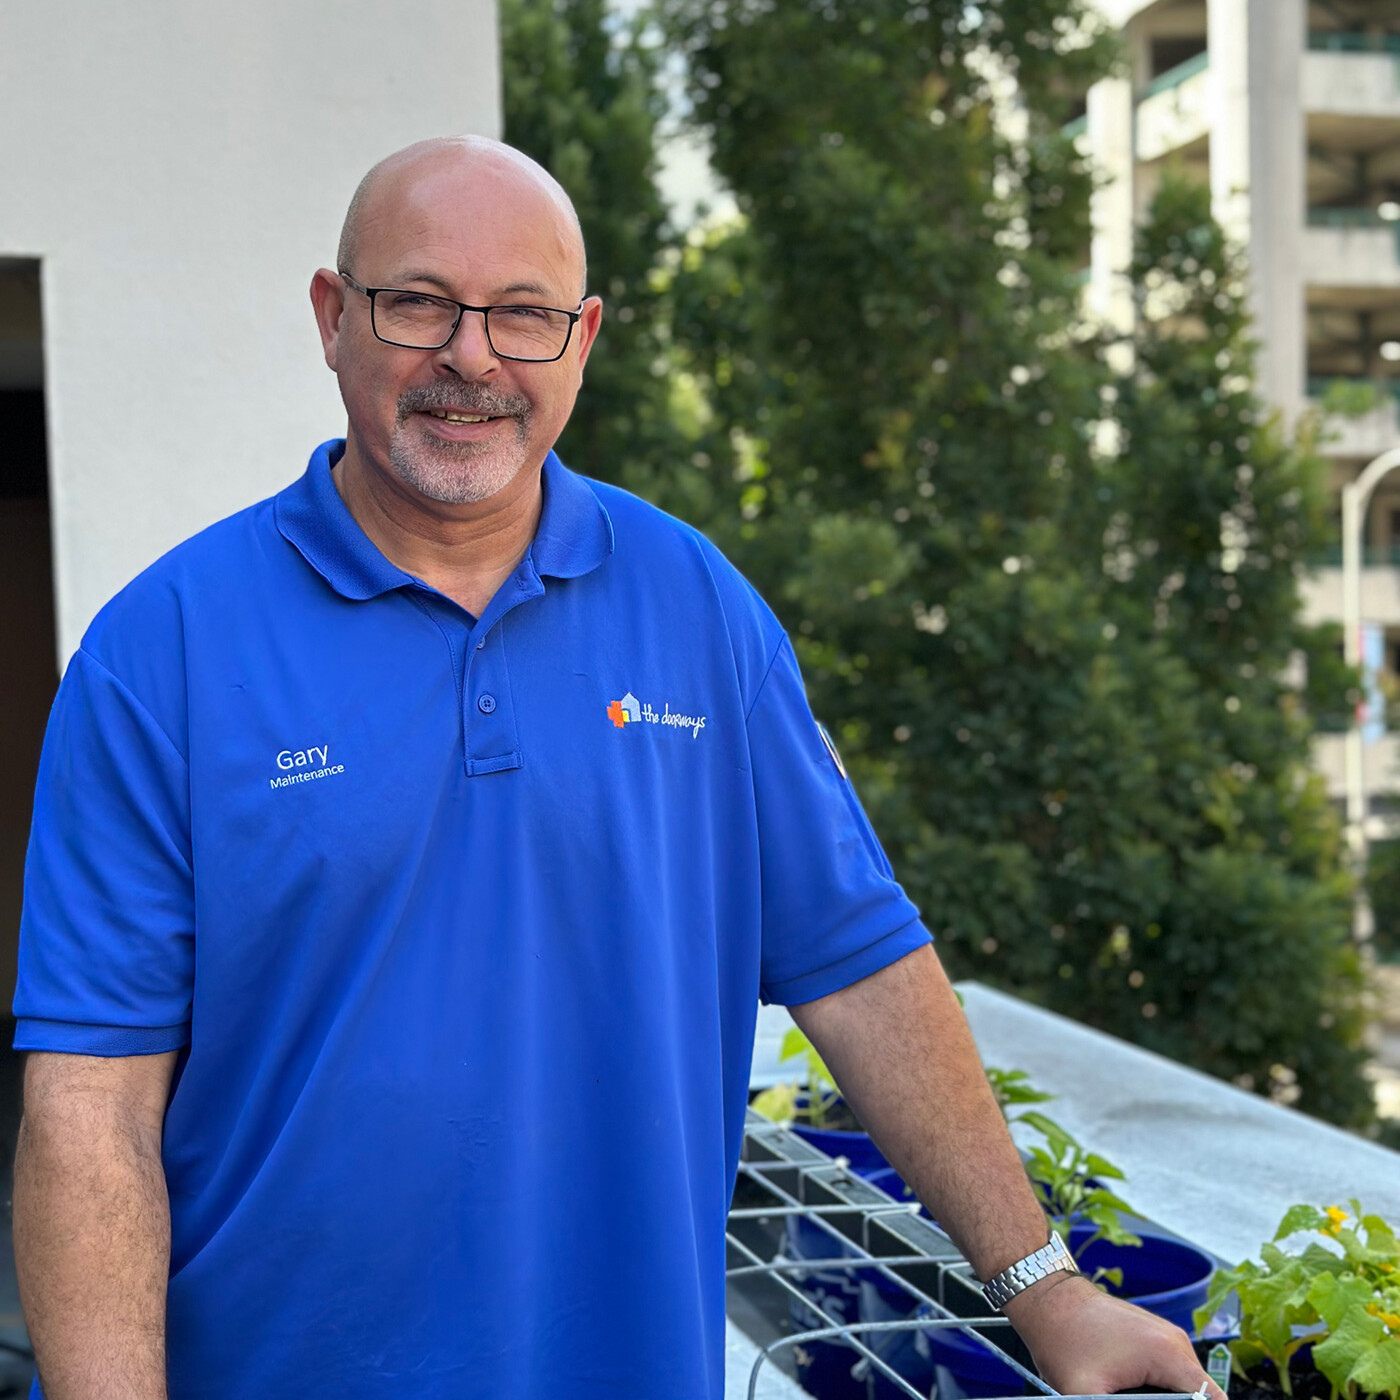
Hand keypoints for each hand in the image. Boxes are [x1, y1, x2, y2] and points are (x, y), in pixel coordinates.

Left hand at [1003, 1272, 1227, 1398]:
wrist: (1047, 1299)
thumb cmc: (1062, 1341)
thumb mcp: (1085, 1393)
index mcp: (1168, 1354)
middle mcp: (1175, 1342)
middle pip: (1202, 1395)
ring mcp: (1167, 1337)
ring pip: (1188, 1386)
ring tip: (1132, 1397)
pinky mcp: (1155, 1338)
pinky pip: (1173, 1374)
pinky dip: (1162, 1391)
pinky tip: (1137, 1395)